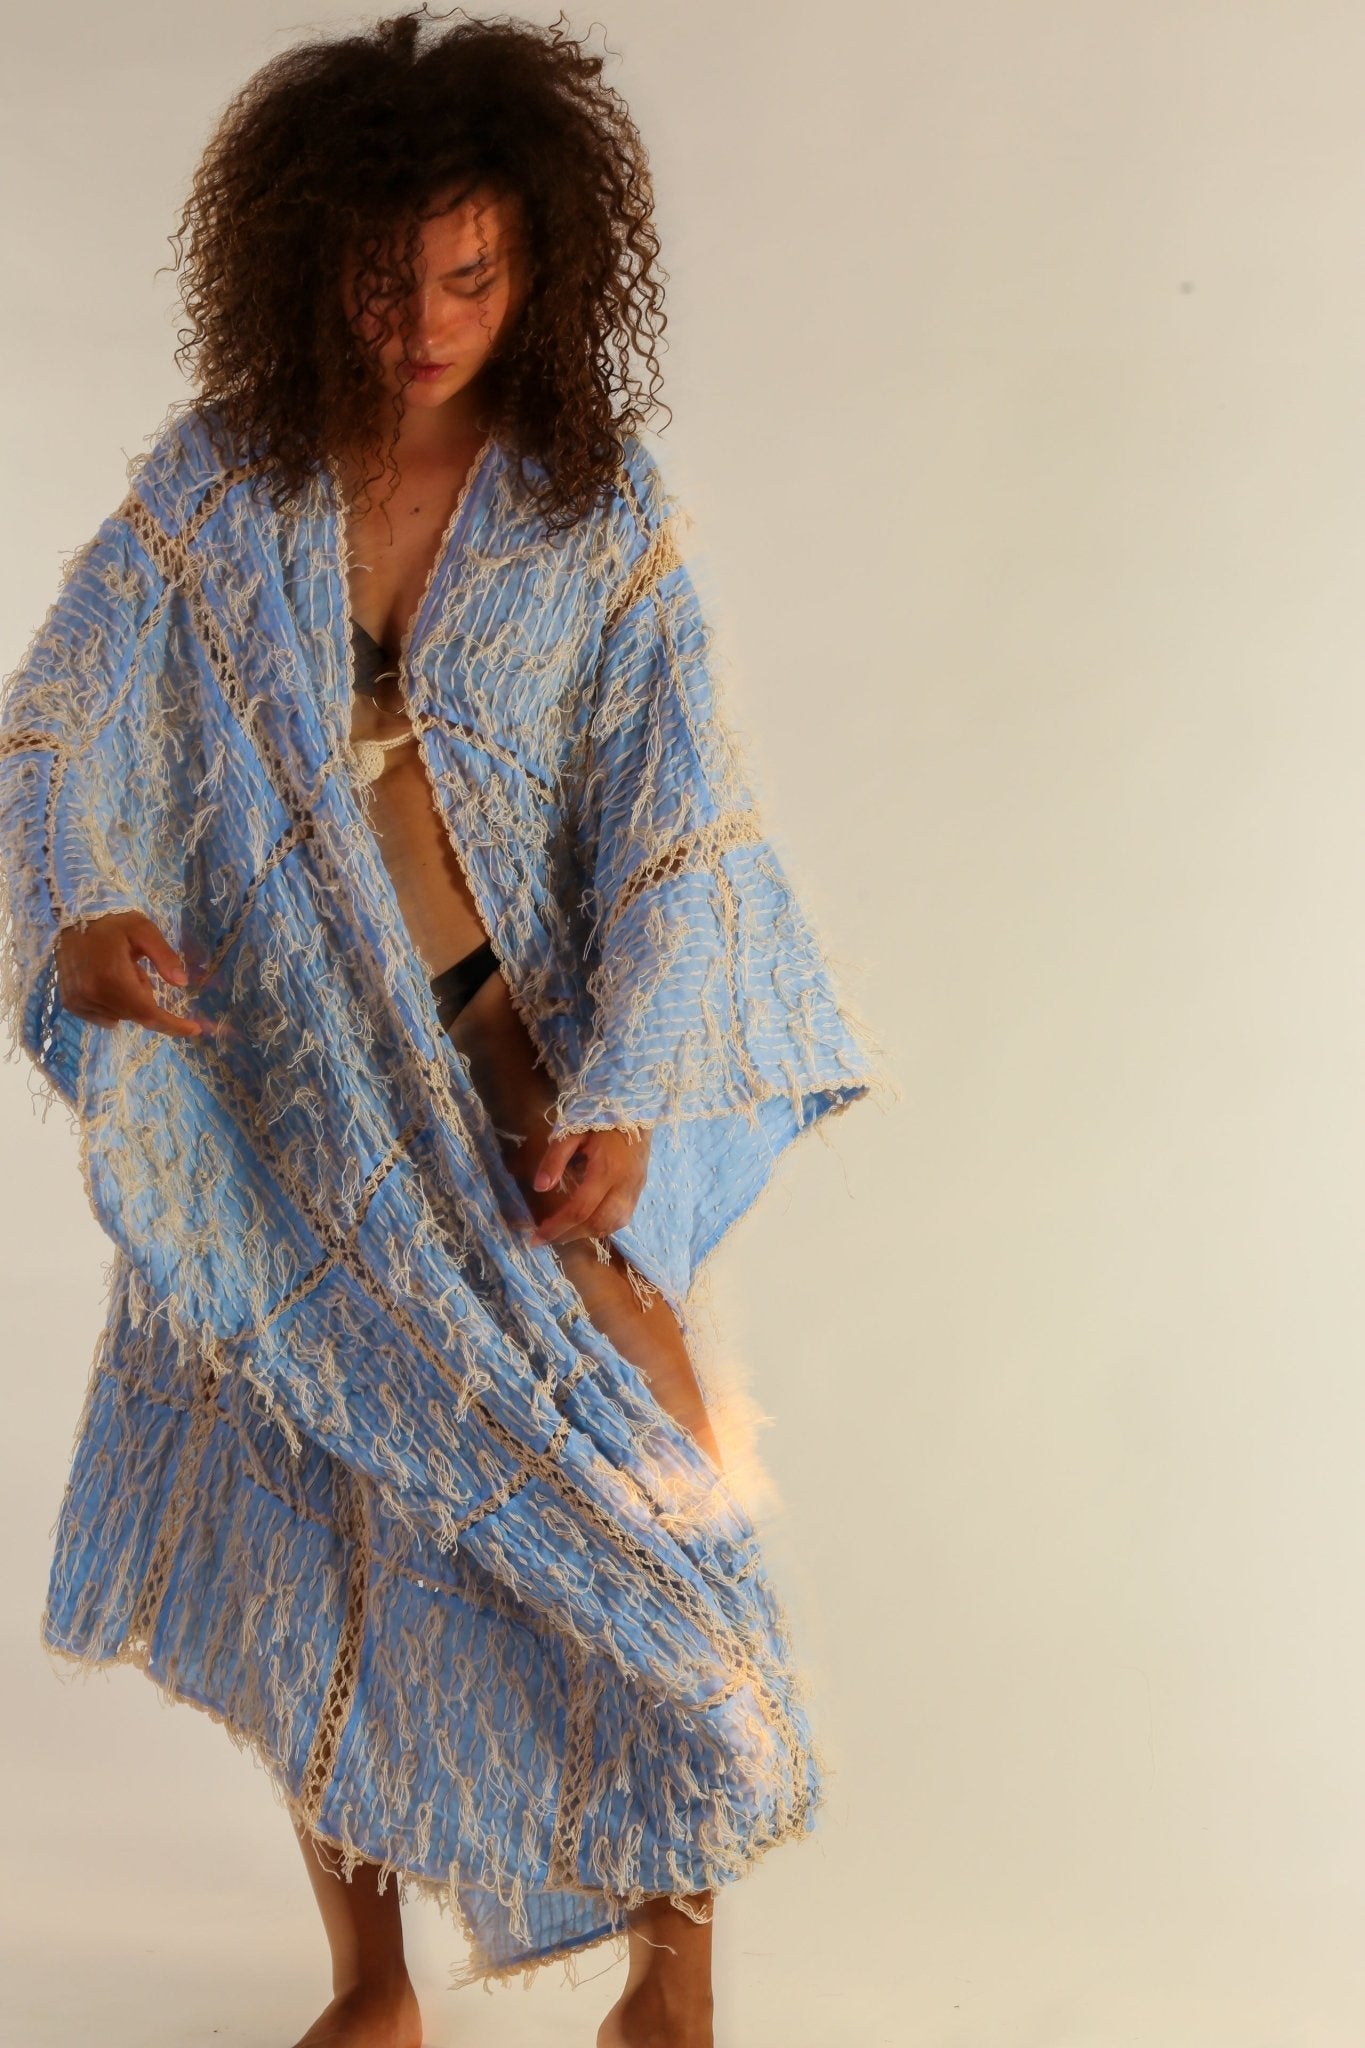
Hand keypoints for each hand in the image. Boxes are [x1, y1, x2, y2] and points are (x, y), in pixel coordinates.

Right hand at [55, 910, 210, 1040]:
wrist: (71, 919)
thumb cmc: (111, 923)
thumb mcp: (144, 931)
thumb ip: (165, 957)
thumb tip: (182, 983)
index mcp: (111, 977)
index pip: (148, 1012)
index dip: (172, 1024)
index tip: (195, 1029)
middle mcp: (92, 994)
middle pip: (135, 1014)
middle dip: (144, 996)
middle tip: (137, 970)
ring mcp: (79, 1001)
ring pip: (120, 1016)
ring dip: (129, 1001)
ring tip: (119, 971)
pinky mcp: (71, 1003)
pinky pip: (103, 1017)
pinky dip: (114, 1005)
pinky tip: (107, 982)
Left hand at [513, 1125, 651, 1248]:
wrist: (636, 1108)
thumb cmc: (600, 1118)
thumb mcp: (572, 1132)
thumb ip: (555, 1159)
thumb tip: (540, 1188)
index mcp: (607, 1171)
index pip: (580, 1209)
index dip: (557, 1227)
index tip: (537, 1236)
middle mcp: (625, 1185)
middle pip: (597, 1224)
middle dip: (569, 1236)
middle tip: (545, 1239)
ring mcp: (636, 1189)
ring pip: (613, 1225)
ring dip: (586, 1234)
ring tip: (563, 1233)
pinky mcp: (640, 1189)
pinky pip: (623, 1218)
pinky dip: (602, 1227)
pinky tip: (585, 1223)